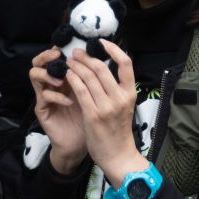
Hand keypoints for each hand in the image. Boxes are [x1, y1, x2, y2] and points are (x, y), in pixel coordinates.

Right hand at [29, 47, 86, 173]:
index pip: (56, 56)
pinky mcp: (42, 109)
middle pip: (39, 61)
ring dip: (49, 74)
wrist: (80, 144)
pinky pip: (44, 97)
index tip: (71, 45)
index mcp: (65, 77)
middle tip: (59, 54)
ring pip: (35, 74)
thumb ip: (95, 78)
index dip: (60, 47)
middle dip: (48, 55)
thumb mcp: (95, 95)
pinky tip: (69, 102)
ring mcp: (45, 95)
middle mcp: (52, 84)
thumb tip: (106, 57)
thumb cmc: (89, 119)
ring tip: (64, 79)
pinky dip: (57, 96)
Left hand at [66, 42, 147, 187]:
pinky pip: (81, 91)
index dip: (113, 49)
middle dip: (86, 57)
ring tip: (69, 61)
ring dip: (77, 66)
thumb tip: (103, 68)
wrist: (118, 156)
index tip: (101, 43)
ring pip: (89, 77)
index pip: (125, 63)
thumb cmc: (119, 130)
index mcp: (130, 93)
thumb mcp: (124, 106)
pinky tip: (68, 75)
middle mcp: (120, 98)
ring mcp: (106, 107)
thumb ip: (117, 89)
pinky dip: (73, 79)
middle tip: (76, 52)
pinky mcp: (92, 115)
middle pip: (102, 68)